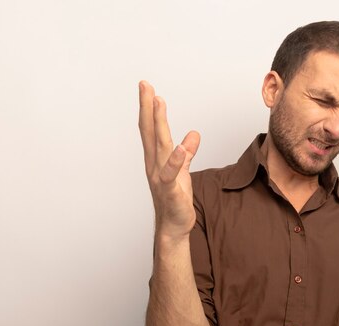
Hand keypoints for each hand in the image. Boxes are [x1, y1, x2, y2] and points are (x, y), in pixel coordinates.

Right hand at [138, 81, 200, 238]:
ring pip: (159, 146)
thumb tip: (193, 134)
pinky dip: (175, 160)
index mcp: (157, 159)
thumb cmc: (176, 199)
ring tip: (158, 102)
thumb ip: (186, 153)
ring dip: (158, 123)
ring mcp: (160, 177)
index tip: (148, 88)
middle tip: (145, 86)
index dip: (150, 109)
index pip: (151, 129)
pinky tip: (179, 147)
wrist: (174, 226)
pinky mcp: (171, 190)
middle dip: (148, 108)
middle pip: (150, 132)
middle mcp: (155, 165)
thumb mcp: (183, 171)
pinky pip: (171, 174)